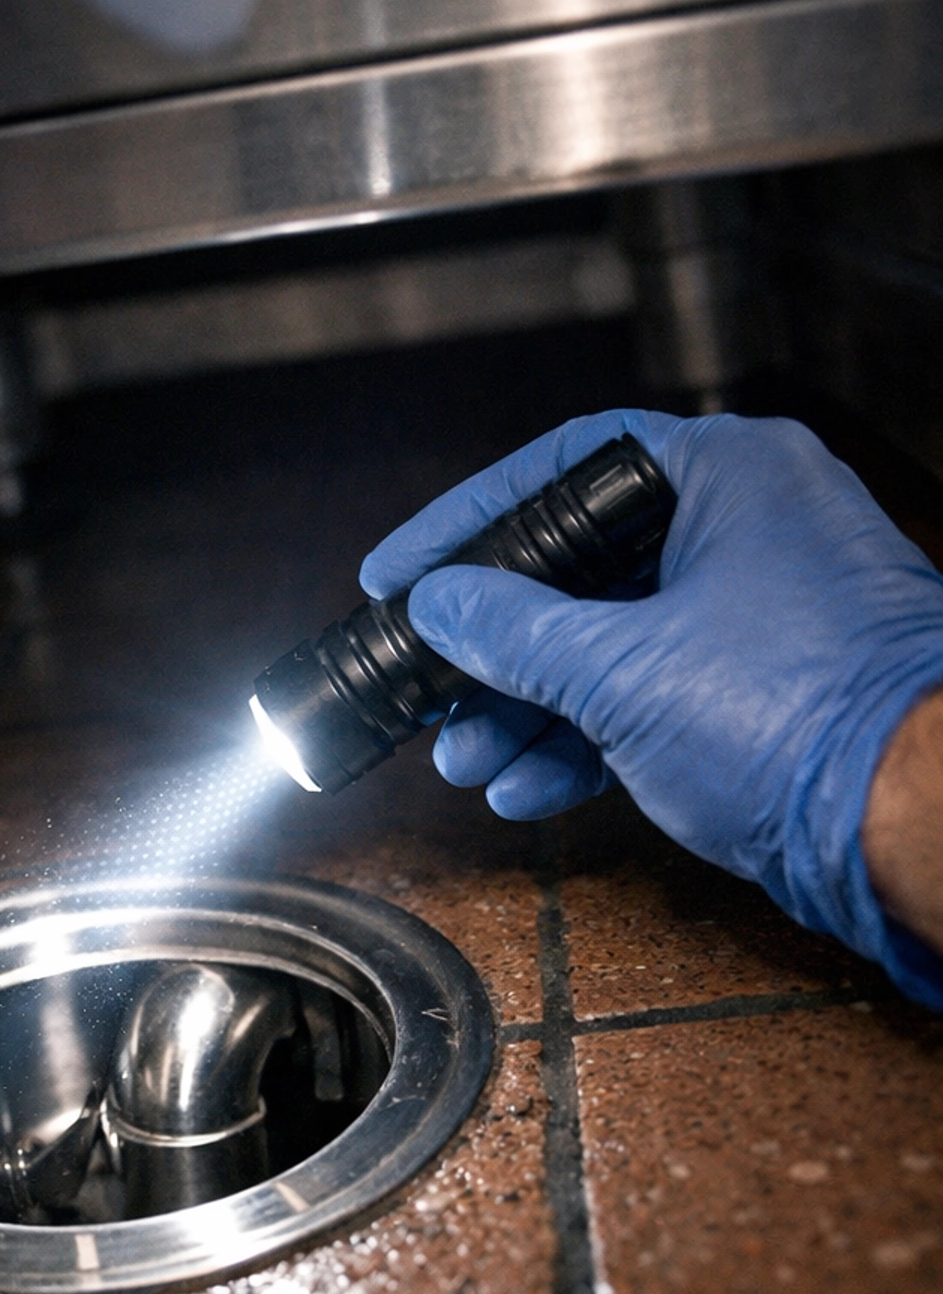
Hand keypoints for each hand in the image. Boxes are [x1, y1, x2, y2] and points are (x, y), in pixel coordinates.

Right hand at [359, 409, 942, 1000]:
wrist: (920, 824)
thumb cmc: (804, 721)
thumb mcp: (622, 672)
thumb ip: (514, 632)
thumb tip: (440, 603)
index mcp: (730, 476)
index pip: (564, 469)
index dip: (468, 521)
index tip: (401, 571)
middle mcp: (752, 526)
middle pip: (582, 567)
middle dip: (494, 648)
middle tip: (426, 686)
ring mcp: (763, 610)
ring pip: (612, 643)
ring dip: (529, 707)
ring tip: (465, 760)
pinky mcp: (767, 689)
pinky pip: (653, 696)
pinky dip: (587, 739)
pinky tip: (526, 787)